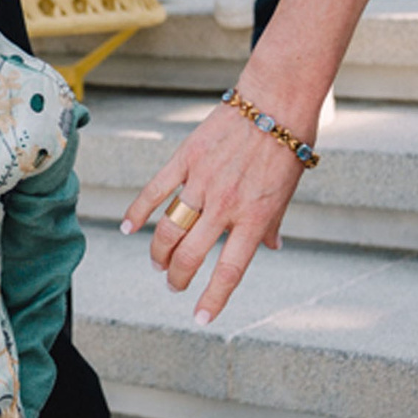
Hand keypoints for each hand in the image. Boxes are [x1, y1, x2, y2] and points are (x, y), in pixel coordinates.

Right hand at [118, 86, 308, 322]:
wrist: (276, 99)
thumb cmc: (288, 144)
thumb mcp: (288, 190)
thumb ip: (274, 223)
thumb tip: (271, 247)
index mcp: (255, 217)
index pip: (230, 268)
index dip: (213, 297)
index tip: (201, 318)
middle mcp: (227, 205)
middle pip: (191, 254)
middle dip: (178, 277)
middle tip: (173, 284)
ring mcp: (203, 182)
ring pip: (170, 228)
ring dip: (160, 252)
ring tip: (158, 263)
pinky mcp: (186, 159)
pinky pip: (156, 189)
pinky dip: (139, 211)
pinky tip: (129, 228)